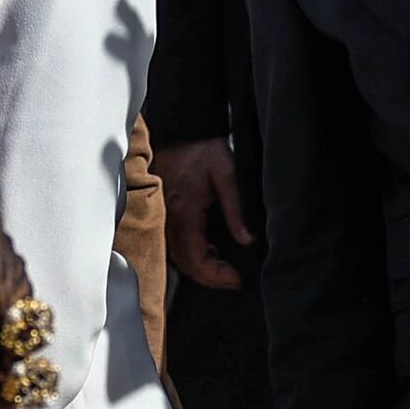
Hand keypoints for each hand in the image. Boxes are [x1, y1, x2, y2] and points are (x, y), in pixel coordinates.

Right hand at [164, 134, 252, 292]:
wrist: (182, 128)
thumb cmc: (203, 148)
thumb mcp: (227, 175)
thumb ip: (236, 211)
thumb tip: (246, 239)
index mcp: (184, 212)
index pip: (196, 257)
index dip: (215, 275)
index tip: (235, 279)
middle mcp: (169, 218)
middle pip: (185, 263)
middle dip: (210, 277)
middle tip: (233, 278)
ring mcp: (163, 216)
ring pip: (177, 257)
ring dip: (200, 267)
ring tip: (224, 267)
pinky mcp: (163, 212)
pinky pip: (173, 243)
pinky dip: (190, 254)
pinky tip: (209, 250)